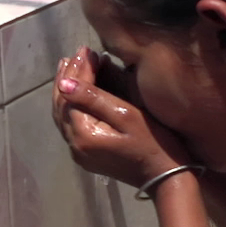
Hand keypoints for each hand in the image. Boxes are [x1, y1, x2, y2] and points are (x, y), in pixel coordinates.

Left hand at [50, 47, 189, 186]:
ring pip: (62, 115)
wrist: (164, 177)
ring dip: (64, 90)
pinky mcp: (85, 155)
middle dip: (67, 77)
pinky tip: (74, 92)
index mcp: (83, 134)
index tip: (86, 49)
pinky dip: (70, 105)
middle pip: (61, 105)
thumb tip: (65, 82)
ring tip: (68, 66)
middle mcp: (74, 145)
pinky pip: (69, 125)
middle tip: (76, 53)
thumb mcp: (126, 115)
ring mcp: (78, 152)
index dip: (78, 70)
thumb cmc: (153, 143)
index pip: (71, 94)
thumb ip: (94, 98)